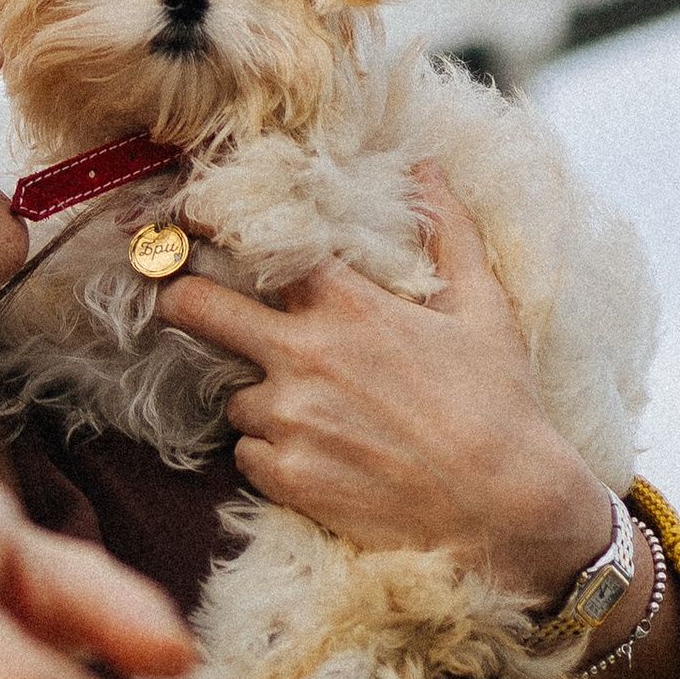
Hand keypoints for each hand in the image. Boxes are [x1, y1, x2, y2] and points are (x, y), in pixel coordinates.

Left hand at [155, 165, 618, 602]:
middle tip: (173, 298)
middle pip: (198, 310)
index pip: (259, 248)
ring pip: (236, 397)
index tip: (193, 223)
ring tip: (317, 414)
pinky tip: (321, 457)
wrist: (506, 510)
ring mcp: (290, 418)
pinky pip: (247, 454)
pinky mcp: (286, 476)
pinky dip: (271, 453)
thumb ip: (450, 232)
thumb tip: (428, 167)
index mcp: (348, 305)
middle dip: (178, 298)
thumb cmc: (501, 405)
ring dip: (261, 399)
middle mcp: (306, 355)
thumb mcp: (484, 310)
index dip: (219, 231)